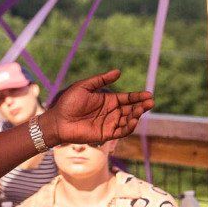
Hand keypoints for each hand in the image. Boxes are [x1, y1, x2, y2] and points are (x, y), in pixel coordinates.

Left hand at [38, 70, 154, 146]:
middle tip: (150, 102)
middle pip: (131, 109)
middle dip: (141, 106)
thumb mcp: (84, 86)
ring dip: (136, 115)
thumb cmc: (68, 102)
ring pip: (128, 120)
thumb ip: (101, 80)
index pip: (127, 99)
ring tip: (140, 110)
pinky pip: (121, 132)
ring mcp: (109, 124)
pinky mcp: (105, 134)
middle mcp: (111, 112)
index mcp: (108, 100)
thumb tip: (118, 72)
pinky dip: (129, 127)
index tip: (149, 95)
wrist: (57, 120)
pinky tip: (133, 120)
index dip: (138, 97)